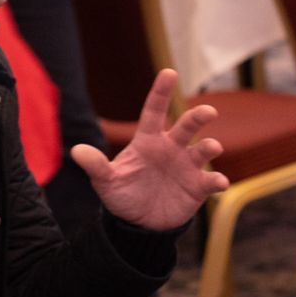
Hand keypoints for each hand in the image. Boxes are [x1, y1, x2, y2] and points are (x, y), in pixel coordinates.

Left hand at [71, 69, 227, 229]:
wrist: (140, 224)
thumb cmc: (123, 194)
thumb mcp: (106, 182)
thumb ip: (96, 166)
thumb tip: (76, 151)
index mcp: (149, 141)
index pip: (154, 112)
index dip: (160, 92)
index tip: (169, 72)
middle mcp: (172, 148)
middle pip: (187, 126)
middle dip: (198, 117)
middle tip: (209, 111)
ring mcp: (187, 166)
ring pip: (203, 150)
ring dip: (210, 147)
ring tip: (212, 147)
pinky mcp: (198, 187)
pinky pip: (211, 180)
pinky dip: (218, 180)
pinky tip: (219, 182)